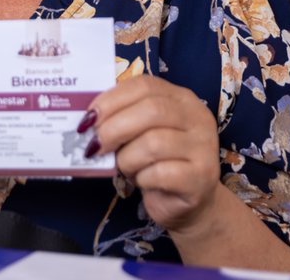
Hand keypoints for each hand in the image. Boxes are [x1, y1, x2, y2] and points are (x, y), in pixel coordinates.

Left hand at [87, 75, 221, 235]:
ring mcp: (203, 147)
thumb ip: (122, 118)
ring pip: (153, 143)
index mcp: (181, 98)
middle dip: (114, 128)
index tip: (88, 119)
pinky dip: (141, 178)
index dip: (111, 100)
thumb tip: (87, 119)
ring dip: (126, 158)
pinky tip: (141, 181)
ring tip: (123, 167)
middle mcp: (197, 117)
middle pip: (151, 110)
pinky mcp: (200, 178)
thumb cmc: (158, 162)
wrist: (189, 203)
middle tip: (94, 146)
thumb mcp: (141, 133)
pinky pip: (160, 173)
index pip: (144, 85)